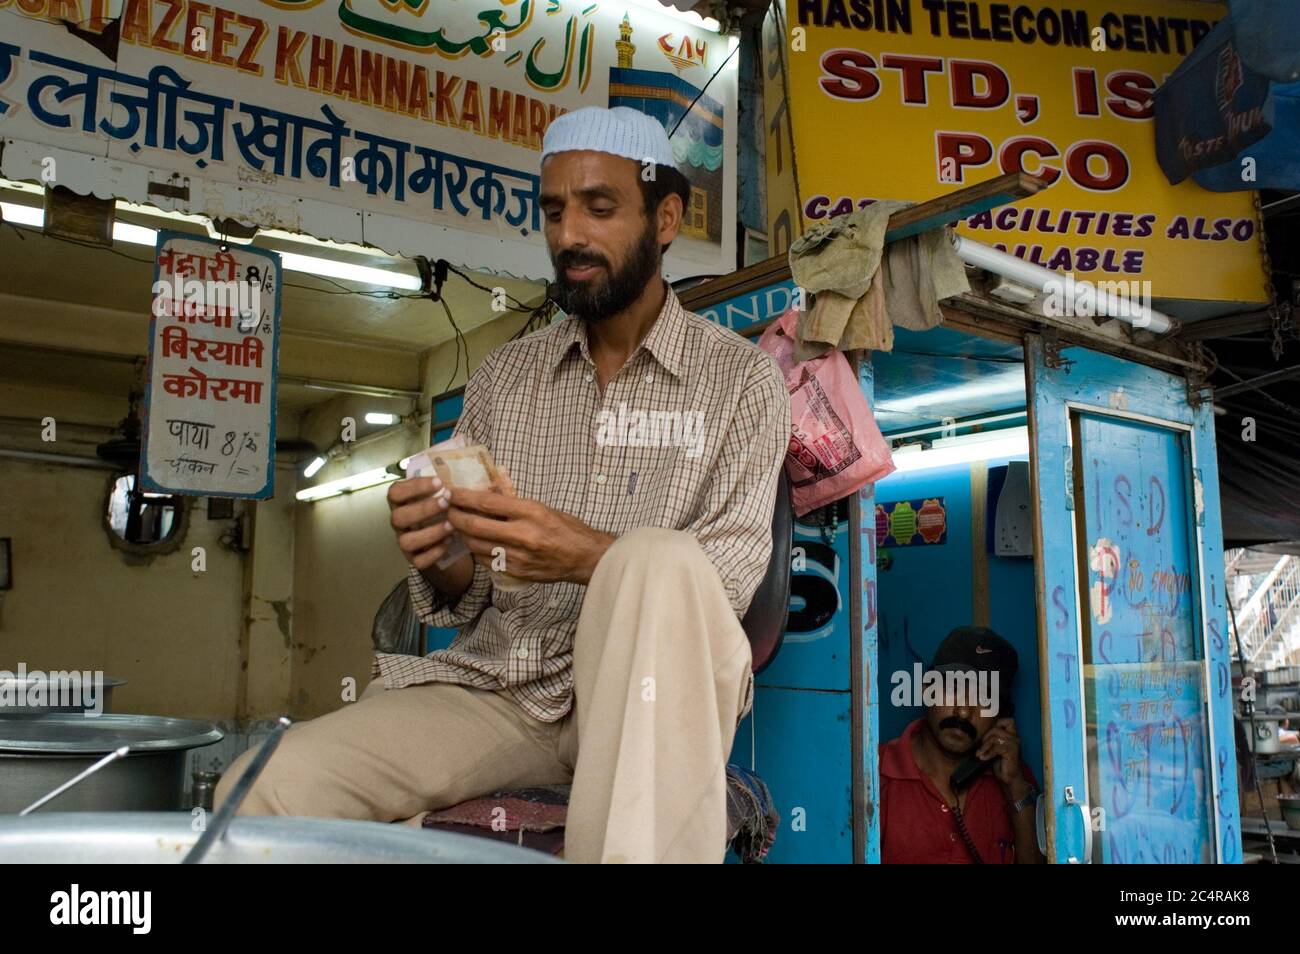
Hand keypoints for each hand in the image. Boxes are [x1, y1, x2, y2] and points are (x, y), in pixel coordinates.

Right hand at [387, 475, 460, 572]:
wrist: (447, 542)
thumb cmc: (444, 512)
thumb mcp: (442, 495)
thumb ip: (446, 485)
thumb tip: (469, 470)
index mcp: (402, 503)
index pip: (395, 492)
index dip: (414, 486)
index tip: (438, 482)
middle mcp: (400, 523)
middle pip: (398, 517)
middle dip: (423, 508)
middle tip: (446, 501)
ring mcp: (405, 542)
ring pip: (406, 541)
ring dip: (430, 532)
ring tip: (451, 525)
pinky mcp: (415, 559)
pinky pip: (419, 561)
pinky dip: (434, 552)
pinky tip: (449, 543)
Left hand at [445, 473, 614, 584]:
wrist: (585, 558)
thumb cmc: (566, 528)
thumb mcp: (542, 507)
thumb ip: (514, 499)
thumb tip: (490, 484)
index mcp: (531, 512)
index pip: (487, 502)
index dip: (463, 496)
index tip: (450, 492)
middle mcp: (523, 534)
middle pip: (475, 525)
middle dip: (454, 516)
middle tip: (445, 509)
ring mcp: (518, 556)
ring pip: (476, 545)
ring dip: (461, 534)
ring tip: (456, 524)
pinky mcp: (516, 572)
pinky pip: (486, 561)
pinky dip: (476, 550)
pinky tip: (473, 542)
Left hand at [977, 717, 1026, 790]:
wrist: (1009, 778)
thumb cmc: (1001, 763)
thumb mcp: (993, 748)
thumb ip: (990, 739)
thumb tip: (975, 733)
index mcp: (1012, 735)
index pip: (1008, 720)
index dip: (997, 724)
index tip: (987, 736)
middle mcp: (1015, 738)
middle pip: (996, 729)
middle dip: (985, 738)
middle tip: (981, 747)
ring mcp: (1014, 744)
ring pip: (995, 738)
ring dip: (984, 746)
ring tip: (979, 754)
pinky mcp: (1012, 752)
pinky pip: (996, 748)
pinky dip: (987, 753)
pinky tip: (983, 758)